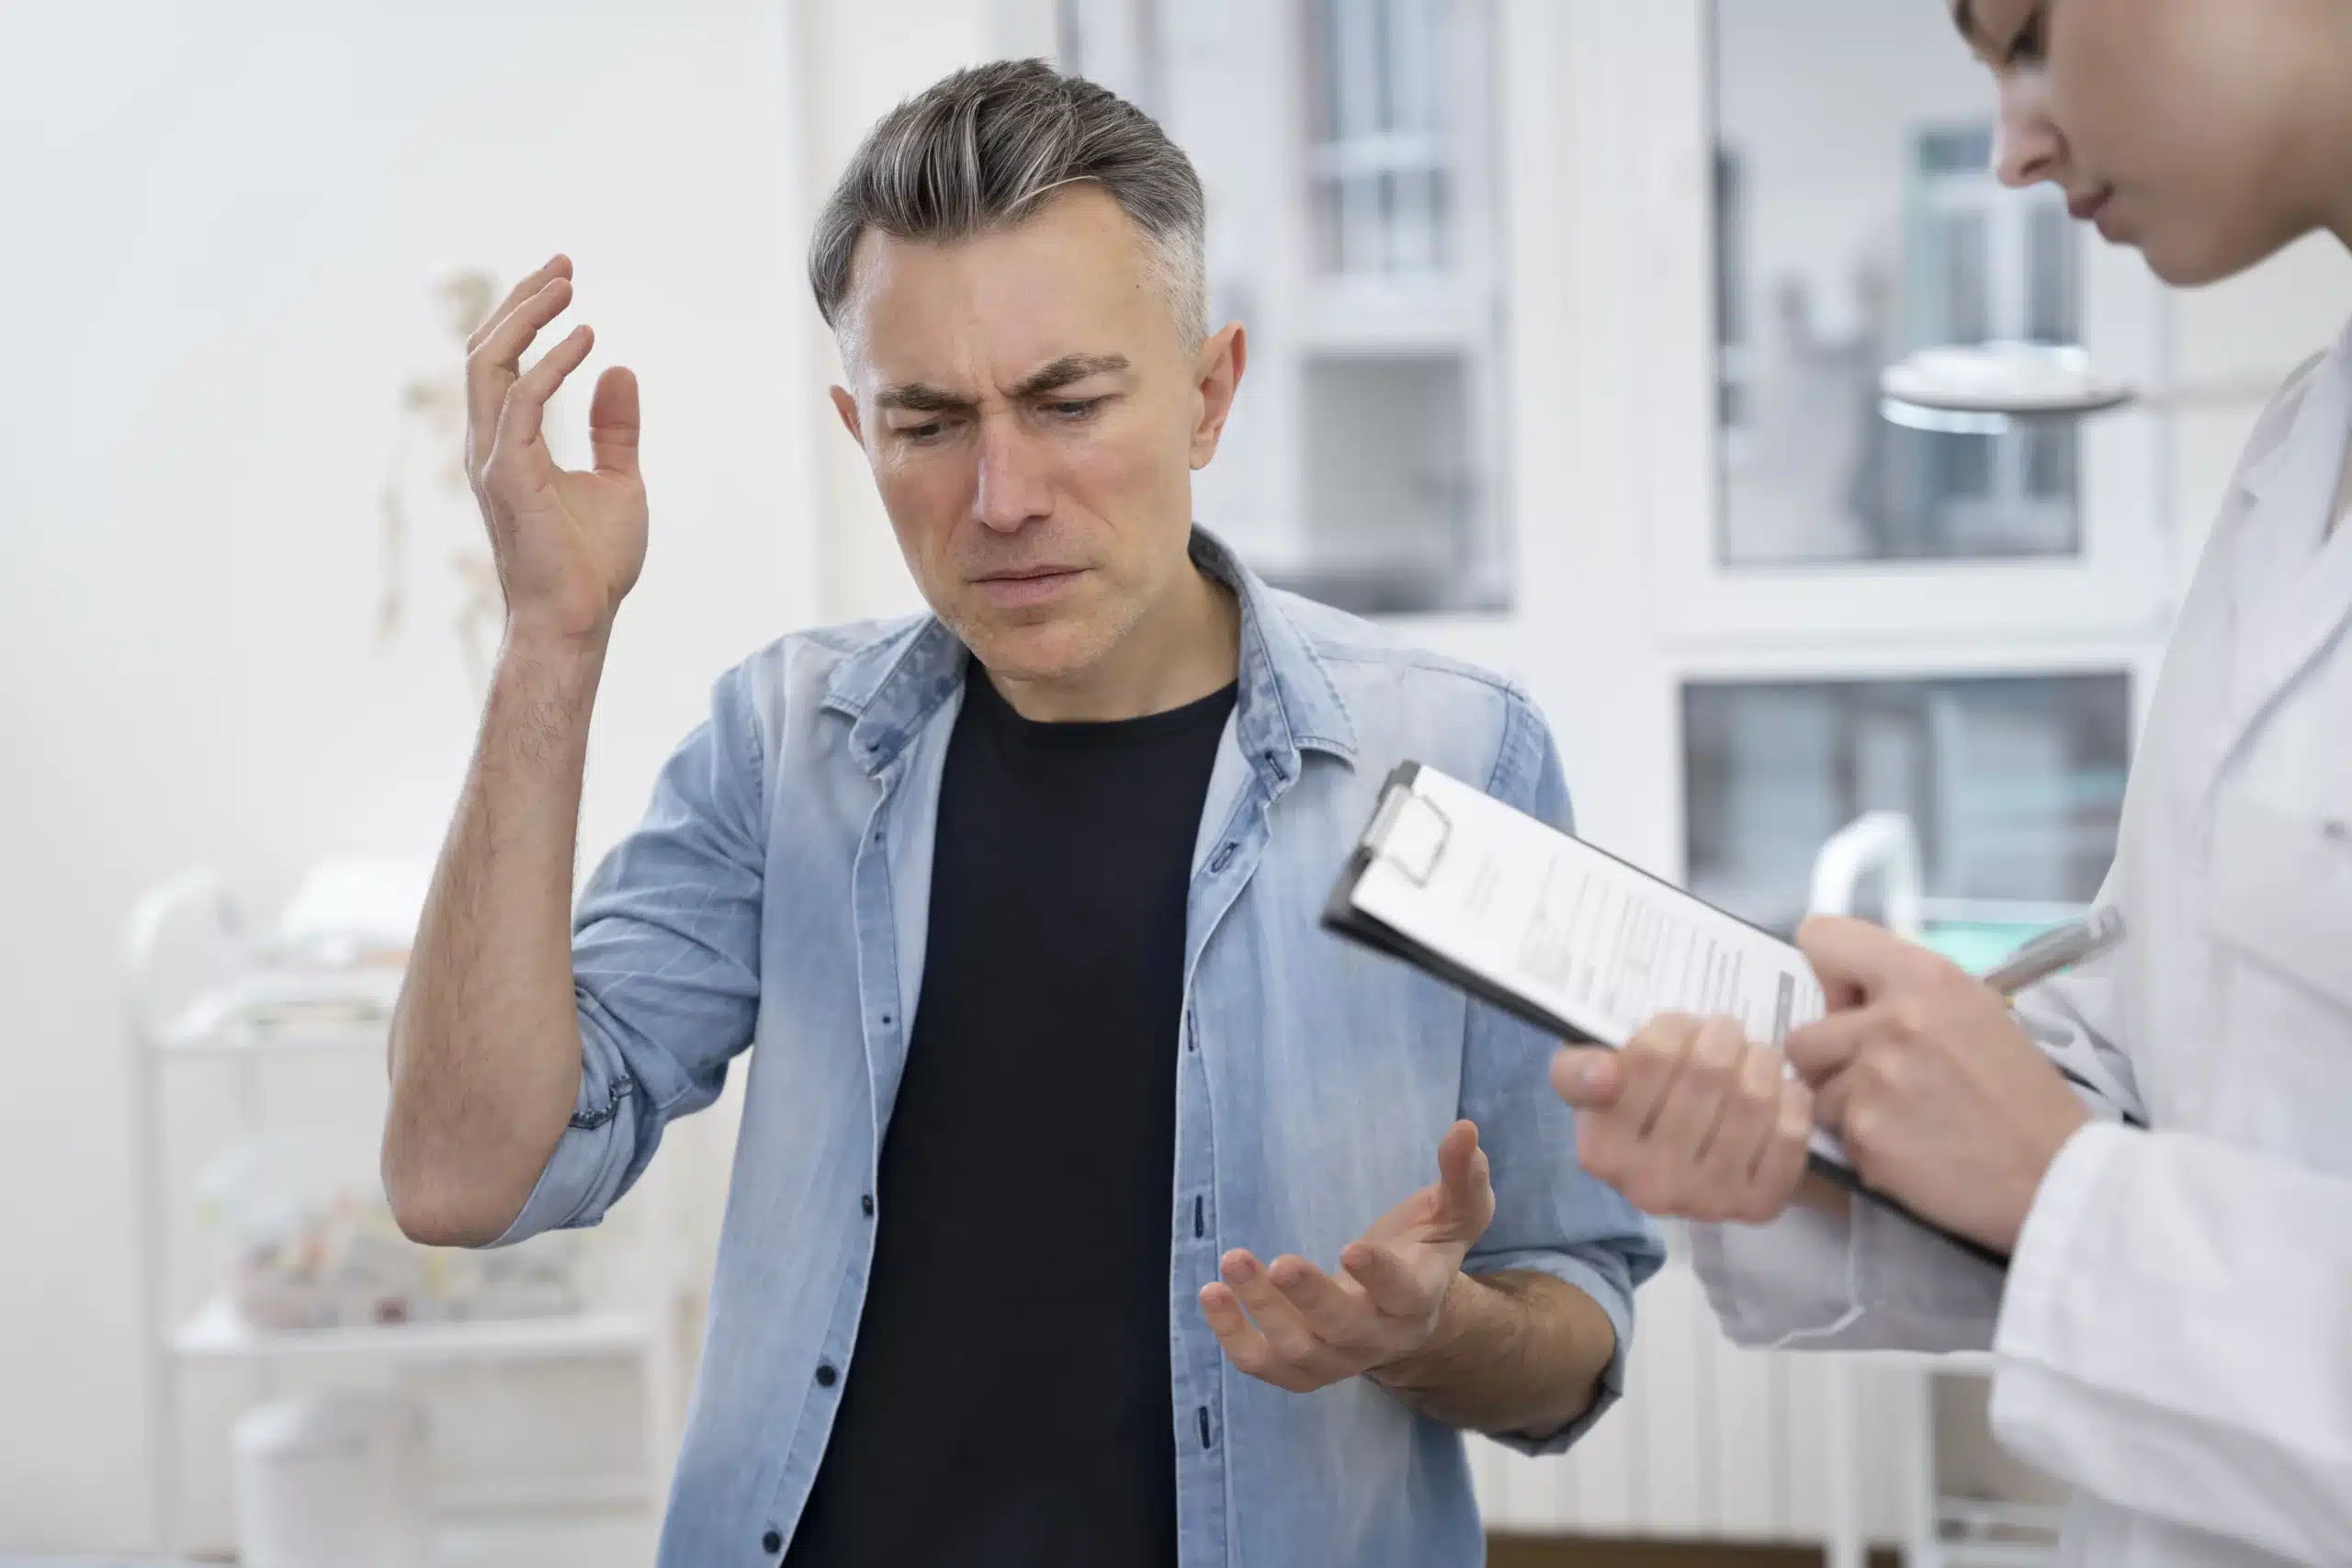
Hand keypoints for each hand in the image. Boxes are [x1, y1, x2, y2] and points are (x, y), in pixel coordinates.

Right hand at [466, 254, 647, 649]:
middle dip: (520, 301)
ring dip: (525, 318)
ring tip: (566, 284)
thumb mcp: (618, 482)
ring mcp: (493, 459)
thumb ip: (615, 429)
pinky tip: (586, 340)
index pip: (502, 363)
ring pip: (489, 365)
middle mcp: (489, 445)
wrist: (578, 620)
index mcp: (508, 445)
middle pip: (485, 351)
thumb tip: (619, 371)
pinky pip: (523, 401)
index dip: (526, 316)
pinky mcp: (508, 475)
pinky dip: (551, 364)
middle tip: (564, 265)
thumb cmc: (592, 565)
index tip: (563, 279)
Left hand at [1199, 1120, 1494, 1393]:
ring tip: (1232, 1263)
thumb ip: (1461, 1176)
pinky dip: (1233, 1337)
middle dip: (1309, 1298)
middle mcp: (1379, 1338)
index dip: (1380, 1276)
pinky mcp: (1299, 1366)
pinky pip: (1263, 1365)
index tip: (1352, 1246)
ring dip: (1261, 1311)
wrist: (1404, 1311)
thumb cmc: (1425, 1249)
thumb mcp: (1454, 1212)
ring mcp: (1337, 1359)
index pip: (1404, 1295)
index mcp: (1418, 1299)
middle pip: (1345, 1330)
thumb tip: (1464, 1129)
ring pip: (1299, 1351)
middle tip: (1278, 1262)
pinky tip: (1212, 1295)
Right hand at [1551, 1015, 1814, 1223]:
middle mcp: (1649, 1187)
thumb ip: (1578, 1069)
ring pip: (1752, 1100)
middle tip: (1725, 1031)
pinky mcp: (1757, 1208)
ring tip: (1753, 1055)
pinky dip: (1791, 1099)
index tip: (1681, 1026)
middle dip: (1723, 1036)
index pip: (1651, 1056)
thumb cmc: (1636, 1108)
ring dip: (1761, 1061)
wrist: (1682, 1167)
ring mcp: (1705, 1202)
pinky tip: (1778, 1091)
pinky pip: (1790, 1135)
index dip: (1674, 1027)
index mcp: (1601, 1151)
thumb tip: (1603, 1075)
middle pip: (1707, 1073)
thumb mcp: (1593, 1082)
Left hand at [1787, 916, 2091, 1255]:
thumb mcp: (1974, 1010)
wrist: (2054, 1173)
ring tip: (1901, 1117)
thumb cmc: (2018, 1091)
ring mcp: (1873, 1078)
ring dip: (1844, 1105)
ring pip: (1813, 1089)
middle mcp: (1892, 1019)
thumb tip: (1843, 997)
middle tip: (1880, 1078)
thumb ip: (1905, 993)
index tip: (1849, 1003)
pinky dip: (1860, 1143)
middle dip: (1830, 1059)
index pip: (1822, 938)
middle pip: (1802, 1033)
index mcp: (1924, 975)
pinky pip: (1831, 1132)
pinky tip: (1907, 1147)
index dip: (1829, 976)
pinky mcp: (1864, 1132)